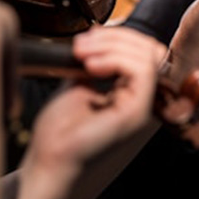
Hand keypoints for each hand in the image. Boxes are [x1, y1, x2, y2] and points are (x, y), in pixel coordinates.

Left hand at [24, 26, 165, 177]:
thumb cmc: (59, 134)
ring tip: (82, 53)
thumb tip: (97, 36)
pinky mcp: (137, 113)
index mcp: (130, 93)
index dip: (118, 37)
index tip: (86, 38)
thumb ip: (94, 64)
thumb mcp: (77, 85)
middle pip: (150, 49)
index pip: (144, 52)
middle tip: (82, 44)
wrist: (48, 162)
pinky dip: (116, 59)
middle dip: (116, 37)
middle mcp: (141, 100)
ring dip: (112, 45)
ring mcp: (141, 107)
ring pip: (147, 56)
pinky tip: (91, 65)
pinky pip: (142, 72)